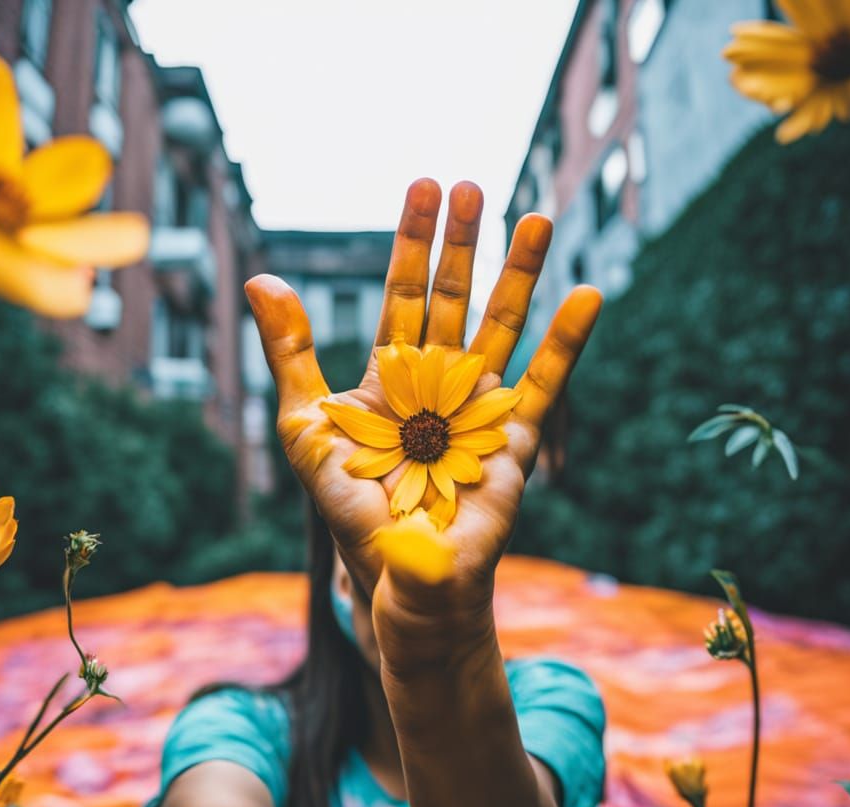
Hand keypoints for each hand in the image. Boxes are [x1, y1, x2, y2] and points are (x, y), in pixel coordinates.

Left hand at [245, 178, 601, 603]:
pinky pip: (546, 385)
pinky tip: (588, 295)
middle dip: (465, 245)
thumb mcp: (307, 426)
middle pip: (456, 302)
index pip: (404, 297)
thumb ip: (291, 355)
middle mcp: (439, 387)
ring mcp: (480, 411)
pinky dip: (567, 342)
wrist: (401, 577)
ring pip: (503, 329)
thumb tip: (261, 278)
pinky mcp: (516, 443)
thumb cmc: (354, 510)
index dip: (414, 243)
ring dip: (520, 275)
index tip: (426, 187)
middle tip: (474, 186)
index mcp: (391, 381)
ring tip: (536, 218)